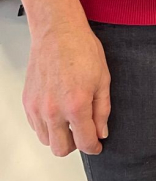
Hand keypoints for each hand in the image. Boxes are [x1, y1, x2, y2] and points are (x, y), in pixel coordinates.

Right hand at [23, 17, 111, 156]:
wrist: (58, 32)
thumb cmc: (82, 49)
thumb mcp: (103, 79)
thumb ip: (102, 110)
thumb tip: (101, 132)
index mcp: (76, 105)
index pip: (84, 142)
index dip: (94, 147)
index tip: (97, 145)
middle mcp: (53, 110)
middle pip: (61, 149)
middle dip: (75, 145)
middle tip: (84, 133)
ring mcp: (37, 108)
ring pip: (46, 140)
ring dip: (59, 136)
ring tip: (70, 121)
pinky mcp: (28, 102)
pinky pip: (36, 126)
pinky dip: (47, 126)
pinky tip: (58, 112)